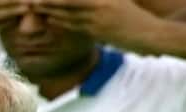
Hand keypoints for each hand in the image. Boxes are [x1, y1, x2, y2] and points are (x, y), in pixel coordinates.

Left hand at [32, 0, 162, 50]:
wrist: (150, 35)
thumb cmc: (135, 20)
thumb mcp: (120, 2)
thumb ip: (104, 0)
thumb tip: (87, 2)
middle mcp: (100, 2)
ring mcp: (99, 16)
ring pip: (69, 11)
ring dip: (51, 7)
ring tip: (35, 4)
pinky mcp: (98, 31)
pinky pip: (75, 25)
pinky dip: (61, 21)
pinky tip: (50, 19)